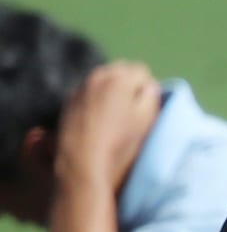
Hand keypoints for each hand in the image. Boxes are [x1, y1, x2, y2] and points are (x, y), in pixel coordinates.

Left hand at [52, 61, 160, 188]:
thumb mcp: (146, 120)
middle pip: (120, 71)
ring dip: (112, 91)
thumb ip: (151, 97)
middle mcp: (98, 76)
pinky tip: (100, 119)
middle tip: (133, 109)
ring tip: (116, 115)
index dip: (147, 88)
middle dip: (129, 85)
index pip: (141, 71)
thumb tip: (149, 87)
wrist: (83, 160)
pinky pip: (90, 91)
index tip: (148, 106)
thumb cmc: (119, 142)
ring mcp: (81, 87)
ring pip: (103, 80)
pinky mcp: (70, 100)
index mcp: (119, 78)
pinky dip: (97, 99)